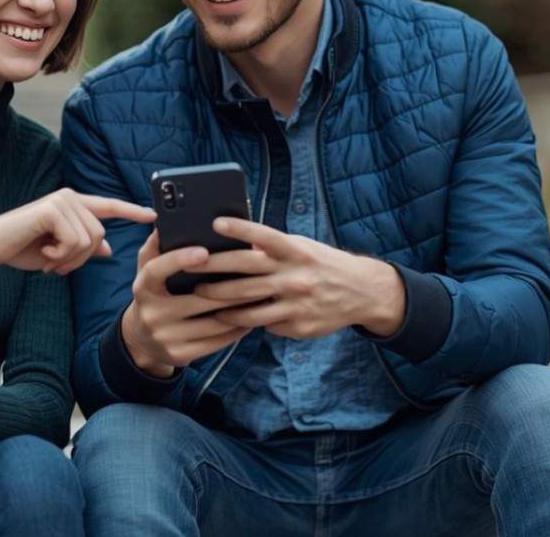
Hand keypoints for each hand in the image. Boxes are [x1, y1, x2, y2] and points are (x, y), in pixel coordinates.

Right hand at [0, 188, 154, 275]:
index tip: (152, 214)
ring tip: (49, 258)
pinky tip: (43, 252)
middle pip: (99, 235)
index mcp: (74, 205)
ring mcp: (61, 201)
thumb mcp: (59, 252)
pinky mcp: (52, 210)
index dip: (131, 210)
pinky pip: (74, 241)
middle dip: (80, 259)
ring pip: (88, 240)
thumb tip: (108, 249)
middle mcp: (70, 198)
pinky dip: (60, 255)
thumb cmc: (23, 248)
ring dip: (69, 259)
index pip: (109, 206)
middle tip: (56, 265)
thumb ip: (83, 248)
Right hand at [119, 229, 252, 376]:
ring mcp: (166, 337)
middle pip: (198, 299)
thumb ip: (155, 247)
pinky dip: (236, 330)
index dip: (179, 260)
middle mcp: (151, 313)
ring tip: (260, 296)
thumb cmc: (154, 295)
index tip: (204, 251)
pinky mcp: (180, 355)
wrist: (141, 341)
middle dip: (231, 287)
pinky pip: (216, 342)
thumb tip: (164, 222)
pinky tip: (250, 318)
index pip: (157, 270)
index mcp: (143, 288)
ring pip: (213, 323)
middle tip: (257, 274)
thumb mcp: (147, 272)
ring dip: (240, 309)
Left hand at [191, 217, 406, 338]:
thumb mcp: (301, 248)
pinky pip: (263, 324)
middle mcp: (295, 276)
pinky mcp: (297, 325)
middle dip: (213, 272)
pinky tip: (226, 318)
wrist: (360, 292)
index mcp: (295, 251)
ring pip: (248, 306)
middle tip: (188, 270)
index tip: (215, 223)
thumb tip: (233, 245)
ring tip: (200, 298)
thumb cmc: (320, 264)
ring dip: (220, 303)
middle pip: (246, 273)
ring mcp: (296, 303)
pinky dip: (243, 320)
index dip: (240, 229)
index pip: (264, 237)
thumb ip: (271, 249)